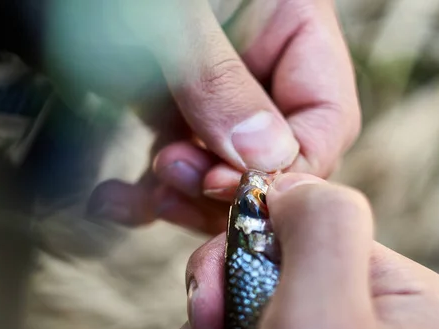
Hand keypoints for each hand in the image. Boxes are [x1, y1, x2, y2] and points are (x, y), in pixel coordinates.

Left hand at [71, 0, 360, 234]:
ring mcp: (213, 87)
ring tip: (147, 192)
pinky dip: (145, 191)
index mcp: (291, 23)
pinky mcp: (168, 103)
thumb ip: (219, 80)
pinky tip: (112, 201)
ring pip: (221, 168)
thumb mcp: (172, 14)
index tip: (229, 185)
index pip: (326, 115)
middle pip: (274, 153)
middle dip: (227, 183)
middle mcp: (259, 61)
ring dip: (185, 196)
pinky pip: (173, 159)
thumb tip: (265, 160)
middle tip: (176, 178)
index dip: (292, 166)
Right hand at [161, 173, 438, 328]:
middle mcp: (370, 326)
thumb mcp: (325, 321)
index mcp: (404, 299)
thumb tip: (292, 185)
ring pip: (238, 304)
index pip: (314, 223)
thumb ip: (321, 226)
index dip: (254, 239)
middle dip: (225, 294)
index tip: (219, 278)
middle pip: (271, 262)